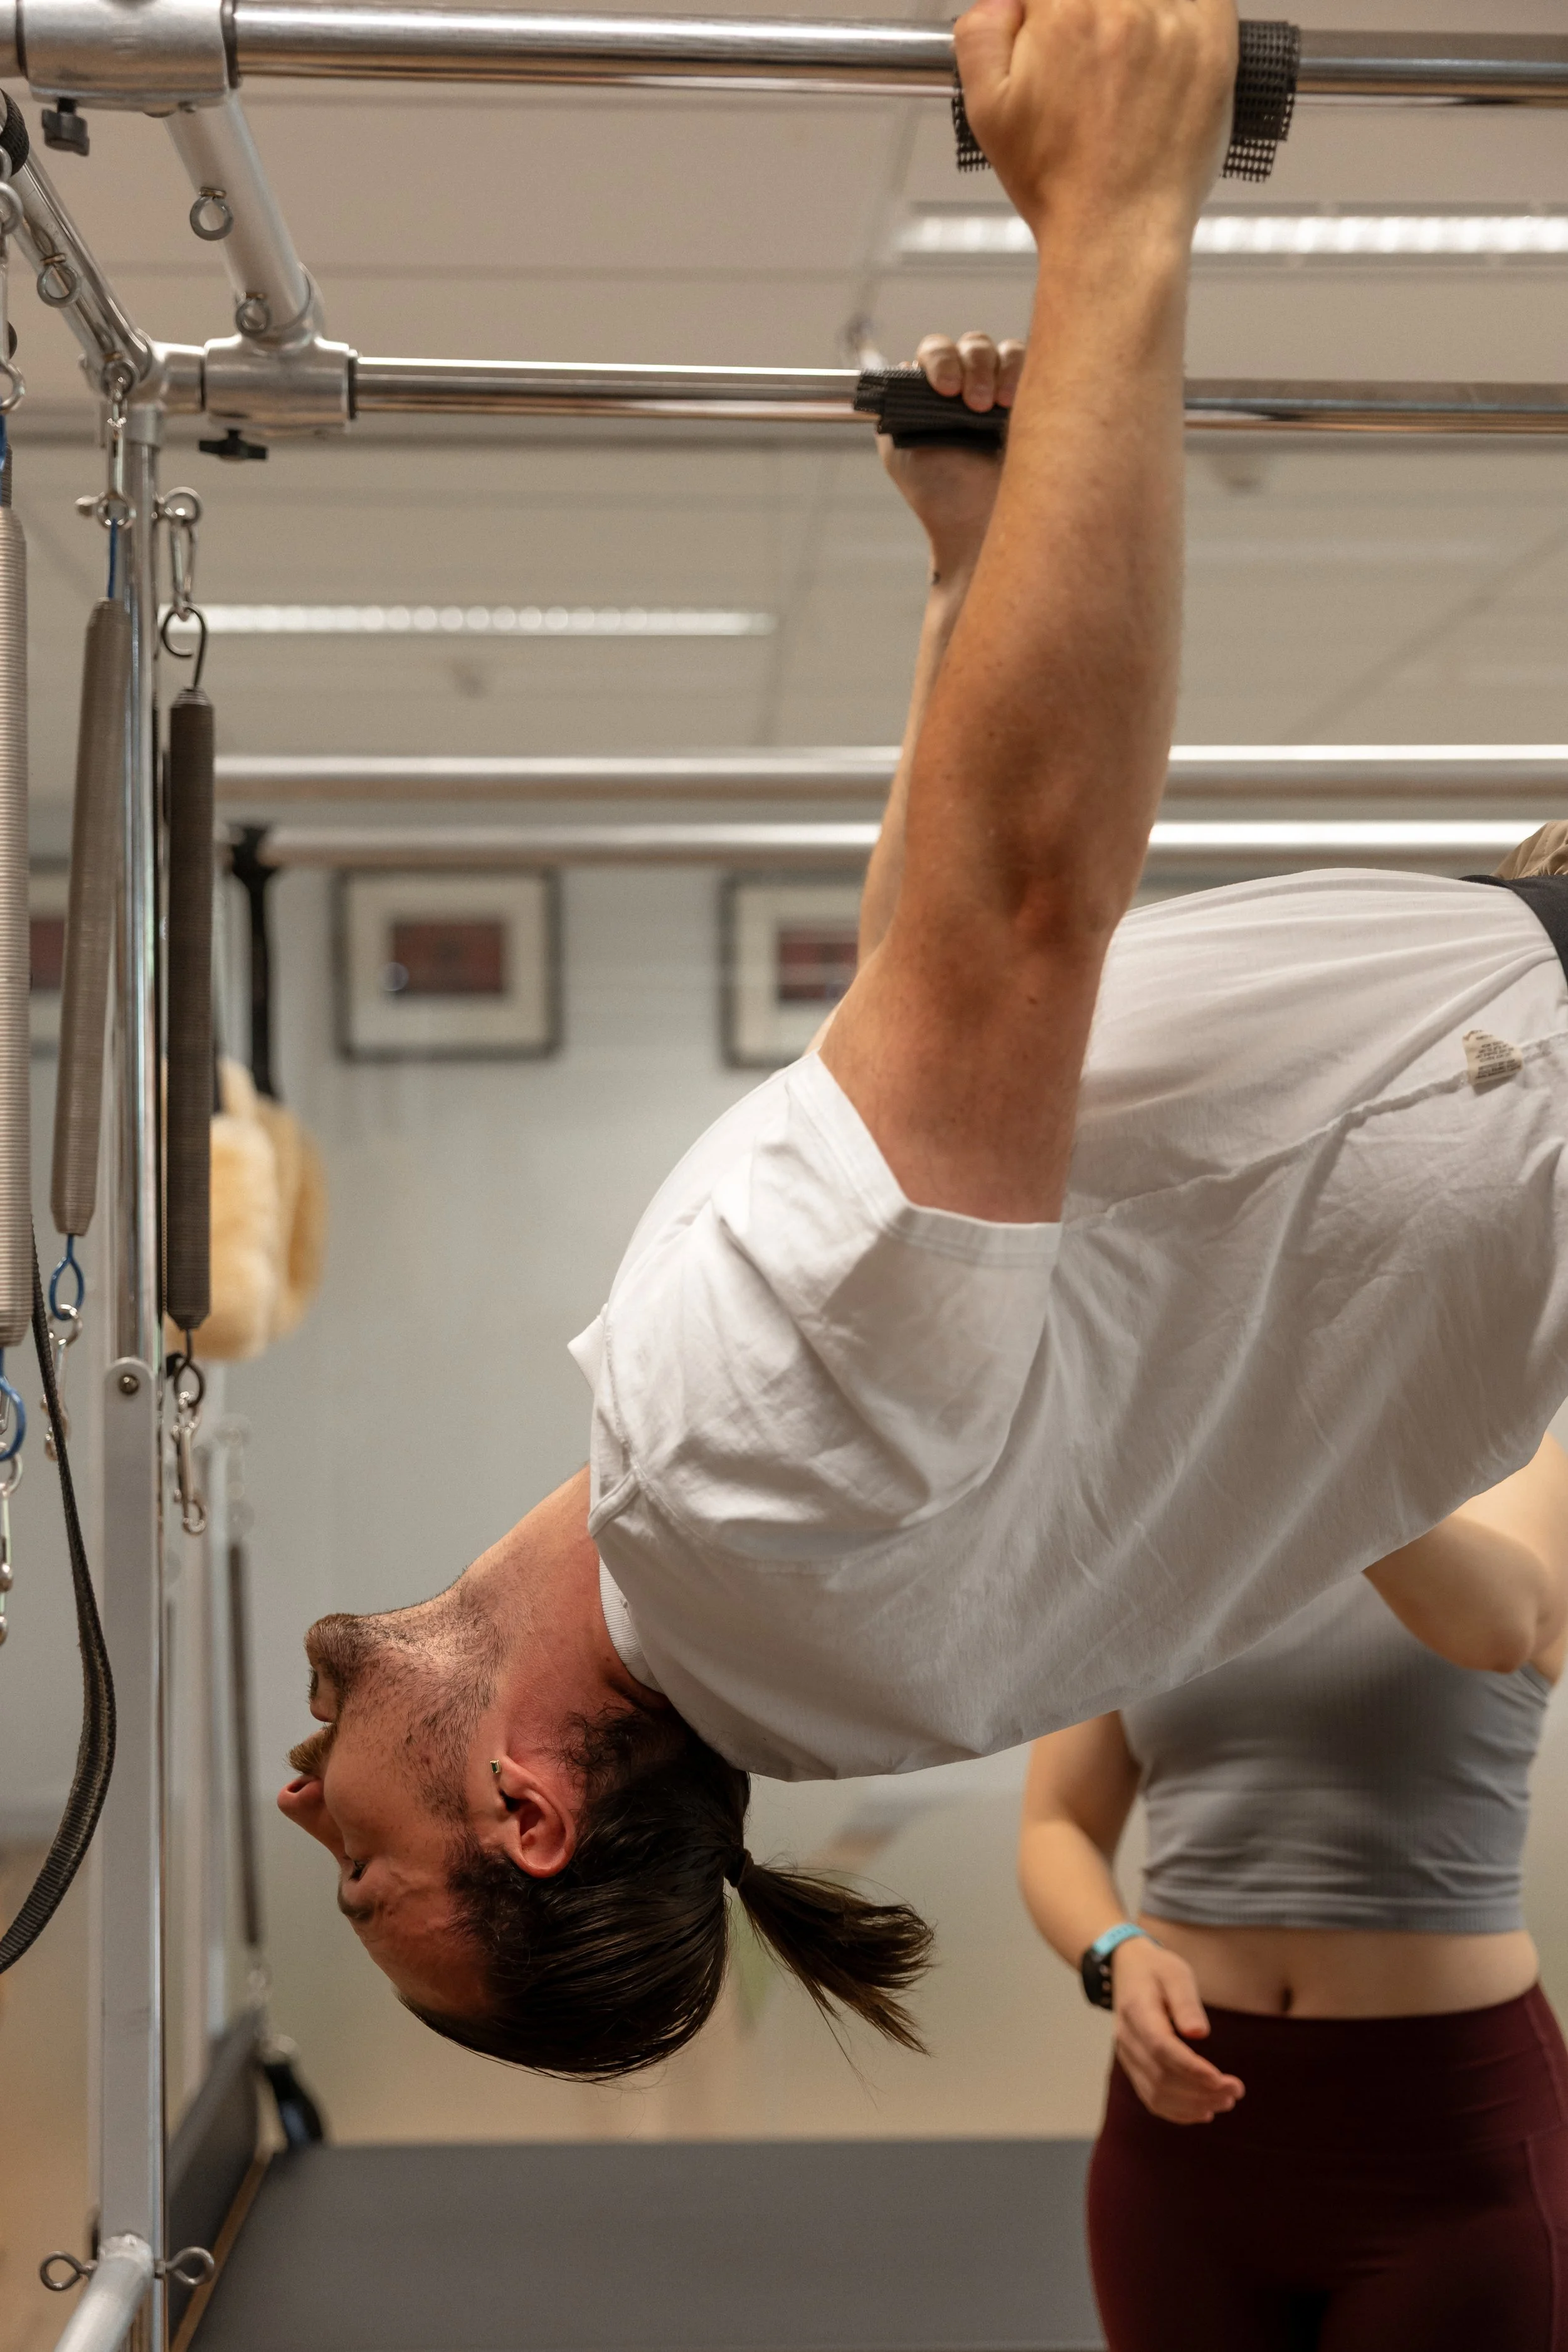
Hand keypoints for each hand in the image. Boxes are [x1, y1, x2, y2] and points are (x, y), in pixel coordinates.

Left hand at [878, 333, 1023, 575]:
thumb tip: (905, 367)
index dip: (940, 360)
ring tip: (994, 407)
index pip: (936, 351)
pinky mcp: (1032, 404)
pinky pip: (1033, 367)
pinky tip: (1012, 403)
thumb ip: (895, 407)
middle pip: (972, 344)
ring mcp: (1002, 392)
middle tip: (973, 404)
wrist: (977, 526)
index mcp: (935, 393)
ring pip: (1003, 350)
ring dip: (997, 368)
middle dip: (972, 365)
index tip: (944, 389)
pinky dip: (1022, 373)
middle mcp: (969, 386)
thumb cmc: (939, 496)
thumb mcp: (899, 451)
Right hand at [954, 0, 1236, 243]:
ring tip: (1121, 65)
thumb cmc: (1060, 185)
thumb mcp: (987, 112)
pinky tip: (1162, 48)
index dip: (1047, 11)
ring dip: (1135, 16)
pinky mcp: (1214, 41)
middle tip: (1087, 62)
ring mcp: (1175, 21)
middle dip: (1088, 15)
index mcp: (1064, 11)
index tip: (1052, 32)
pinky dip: (1182, 11)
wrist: (1117, 233)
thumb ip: (980, 35)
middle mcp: (1123, 6)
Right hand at [1112, 1938, 1244, 2123]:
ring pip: (1156, 2094)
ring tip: (1226, 2101)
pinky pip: (1151, 2098)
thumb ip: (1186, 2002)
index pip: (1162, 2048)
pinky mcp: (1133, 2067)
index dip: (1192, 2069)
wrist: (1127, 1969)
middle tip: (1236, 2090)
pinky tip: (1204, 2111)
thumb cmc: (1157, 1970)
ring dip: (1193, 2105)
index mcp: (1136, 2011)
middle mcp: (1127, 2039)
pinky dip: (1178, 2112)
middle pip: (1161, 2077)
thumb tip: (1200, 2034)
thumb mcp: (1175, 1973)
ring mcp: (1127, 2056)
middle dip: (1201, 2091)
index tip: (1223, 2079)